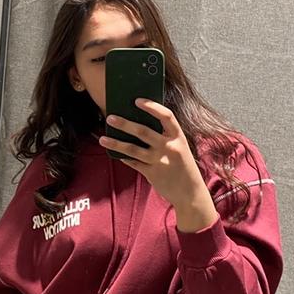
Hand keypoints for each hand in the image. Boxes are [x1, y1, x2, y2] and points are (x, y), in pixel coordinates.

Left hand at [99, 98, 216, 223]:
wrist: (190, 192)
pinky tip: (115, 154)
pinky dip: (124, 158)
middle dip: (125, 124)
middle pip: (143, 132)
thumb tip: (139, 124)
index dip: (152, 107)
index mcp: (178, 137)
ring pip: (133, 149)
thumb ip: (164, 137)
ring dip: (116, 143)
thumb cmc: (183, 165)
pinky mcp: (152, 174)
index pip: (166, 116)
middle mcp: (169, 147)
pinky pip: (134, 163)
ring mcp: (160, 161)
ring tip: (102, 138)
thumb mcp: (179, 148)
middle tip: (110, 118)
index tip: (137, 100)